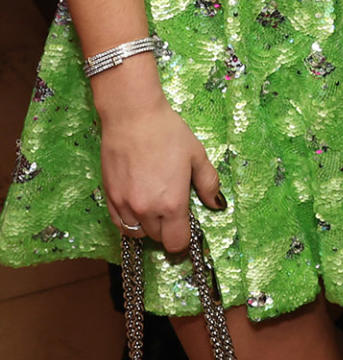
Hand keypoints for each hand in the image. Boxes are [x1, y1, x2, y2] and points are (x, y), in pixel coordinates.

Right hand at [100, 91, 222, 253]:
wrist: (132, 116)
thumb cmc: (168, 132)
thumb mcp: (197, 155)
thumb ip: (209, 183)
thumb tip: (217, 204)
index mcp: (172, 204)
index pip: (176, 243)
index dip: (184, 241)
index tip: (187, 231)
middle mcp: (147, 211)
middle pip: (158, 238)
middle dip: (168, 228)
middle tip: (173, 207)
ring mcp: (125, 206)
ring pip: (138, 233)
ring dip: (149, 225)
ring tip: (155, 204)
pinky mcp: (109, 197)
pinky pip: (119, 223)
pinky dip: (130, 220)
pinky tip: (138, 203)